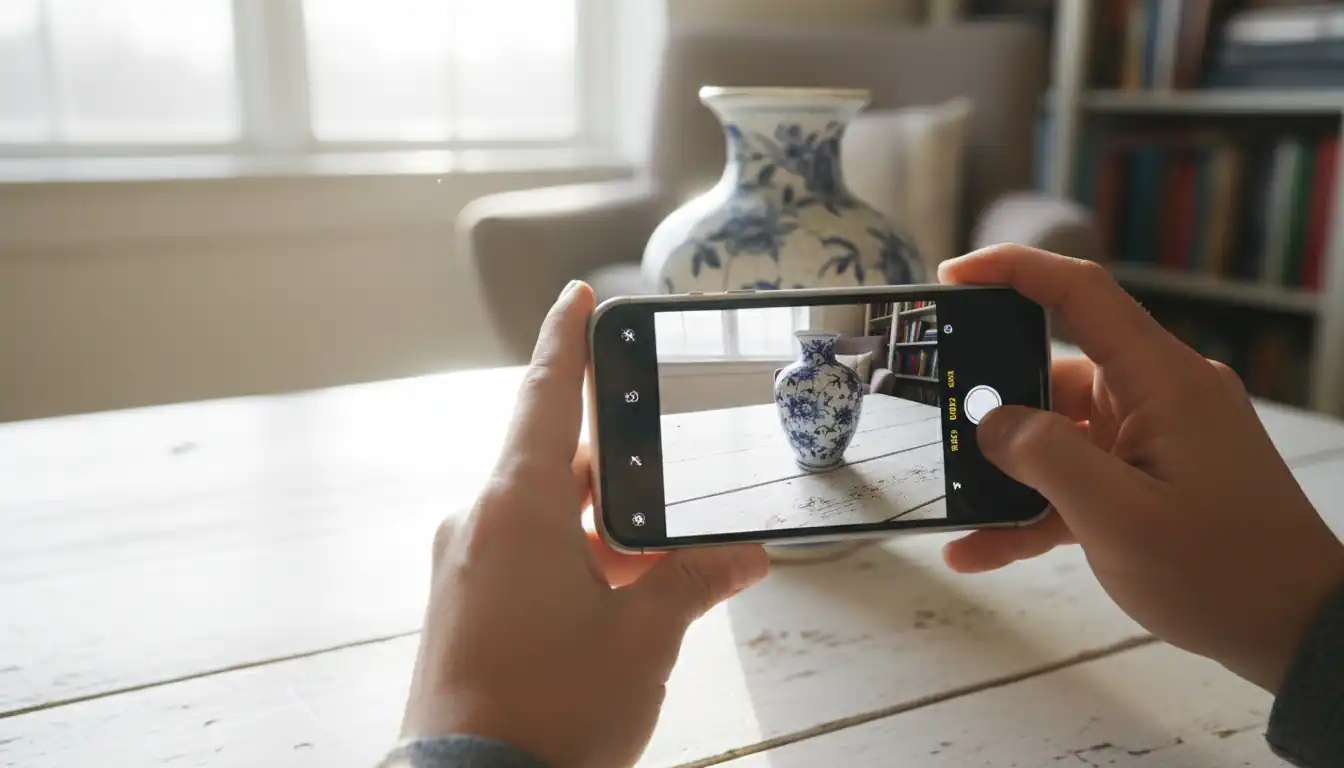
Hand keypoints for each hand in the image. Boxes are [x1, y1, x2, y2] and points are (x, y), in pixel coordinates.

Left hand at [400, 281, 768, 767]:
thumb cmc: (550, 712)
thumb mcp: (644, 636)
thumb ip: (692, 580)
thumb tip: (742, 555)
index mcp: (516, 508)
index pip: (543, 396)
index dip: (565, 341)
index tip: (577, 297)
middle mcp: (479, 523)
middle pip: (556, 463)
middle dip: (619, 472)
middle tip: (673, 481)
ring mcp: (465, 565)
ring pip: (543, 514)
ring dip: (601, 527)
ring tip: (661, 564)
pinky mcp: (463, 605)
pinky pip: (523, 553)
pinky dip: (572, 557)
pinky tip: (619, 596)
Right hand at [939, 245, 1343, 693]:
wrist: (1295, 630)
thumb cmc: (1225, 573)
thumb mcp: (1120, 518)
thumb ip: (1046, 458)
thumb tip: (991, 422)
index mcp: (1162, 381)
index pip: (1080, 294)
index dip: (1014, 270)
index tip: (953, 275)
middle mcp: (1159, 396)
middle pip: (1056, 371)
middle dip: (994, 401)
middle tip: (940, 425)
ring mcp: (1154, 438)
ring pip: (1059, 433)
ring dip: (1010, 473)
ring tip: (960, 512)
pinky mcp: (1149, 478)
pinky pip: (1078, 477)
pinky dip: (1034, 507)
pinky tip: (982, 547)